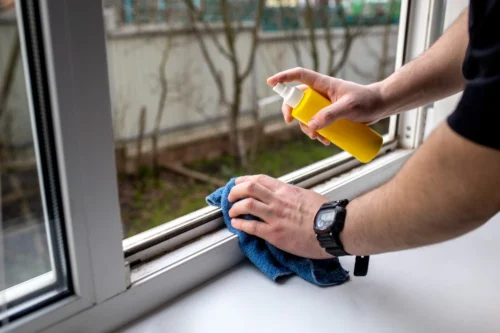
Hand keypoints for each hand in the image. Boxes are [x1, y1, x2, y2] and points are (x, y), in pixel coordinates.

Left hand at [228, 174, 332, 258]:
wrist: (334, 228)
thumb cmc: (326, 214)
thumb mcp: (307, 196)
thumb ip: (293, 195)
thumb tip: (286, 196)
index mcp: (286, 190)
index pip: (260, 180)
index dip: (245, 180)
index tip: (238, 184)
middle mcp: (278, 200)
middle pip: (249, 188)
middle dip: (235, 191)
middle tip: (230, 197)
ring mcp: (275, 216)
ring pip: (246, 204)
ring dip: (234, 207)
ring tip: (231, 212)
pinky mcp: (274, 233)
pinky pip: (251, 226)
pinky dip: (240, 224)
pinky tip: (236, 225)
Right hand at [267, 67, 385, 144]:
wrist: (381, 106)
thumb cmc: (367, 100)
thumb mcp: (349, 107)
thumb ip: (330, 114)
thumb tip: (311, 125)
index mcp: (323, 84)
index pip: (299, 76)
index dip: (284, 78)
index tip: (271, 83)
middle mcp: (321, 93)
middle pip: (298, 100)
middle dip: (293, 113)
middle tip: (292, 123)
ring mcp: (324, 104)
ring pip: (306, 115)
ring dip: (307, 128)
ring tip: (319, 139)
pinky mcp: (330, 115)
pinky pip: (317, 123)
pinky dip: (317, 133)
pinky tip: (325, 141)